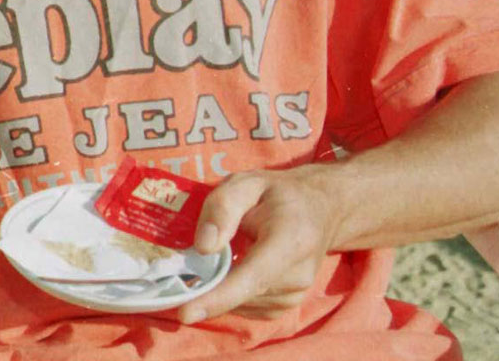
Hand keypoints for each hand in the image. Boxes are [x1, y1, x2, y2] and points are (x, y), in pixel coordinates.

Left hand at [179, 166, 338, 323]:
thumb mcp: (245, 184)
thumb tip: (203, 247)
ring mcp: (296, 294)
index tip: (186, 314)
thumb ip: (222, 209)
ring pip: (241, 304)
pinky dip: (230, 294)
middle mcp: (299, 275)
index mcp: (290, 241)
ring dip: (218, 290)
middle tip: (180, 273)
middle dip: (206, 290)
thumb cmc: (276, 195)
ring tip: (213, 260)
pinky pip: (247, 308)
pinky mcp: (287, 305)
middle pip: (242, 294)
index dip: (219, 298)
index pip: (253, 277)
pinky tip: (229, 269)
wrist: (319, 210)